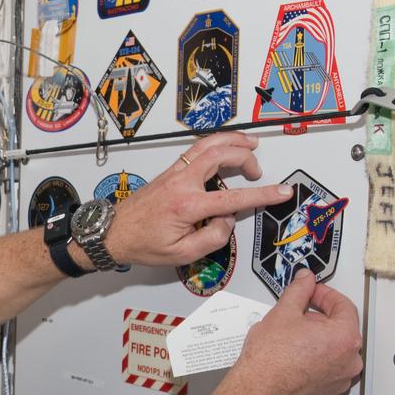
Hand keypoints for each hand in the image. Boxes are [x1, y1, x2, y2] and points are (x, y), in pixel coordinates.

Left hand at [105, 132, 293, 267]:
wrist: (112, 233)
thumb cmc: (142, 244)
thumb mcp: (182, 254)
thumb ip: (213, 238)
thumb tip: (228, 221)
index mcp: (186, 205)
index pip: (233, 198)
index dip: (262, 194)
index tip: (282, 191)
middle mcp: (180, 183)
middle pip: (220, 154)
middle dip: (246, 157)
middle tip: (258, 171)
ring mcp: (174, 173)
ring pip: (207, 144)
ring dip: (232, 140)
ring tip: (251, 143)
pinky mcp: (169, 171)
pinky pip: (196, 149)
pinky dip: (216, 143)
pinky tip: (226, 146)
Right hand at [220, 269, 363, 394]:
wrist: (257, 391)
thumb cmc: (269, 359)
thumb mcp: (283, 312)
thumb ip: (300, 291)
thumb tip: (306, 280)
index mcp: (345, 337)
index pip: (344, 306)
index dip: (325, 294)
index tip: (312, 292)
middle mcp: (349, 360)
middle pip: (341, 328)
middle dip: (320, 318)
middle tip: (298, 314)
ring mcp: (341, 379)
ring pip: (335, 349)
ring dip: (318, 339)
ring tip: (293, 336)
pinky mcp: (329, 392)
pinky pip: (328, 368)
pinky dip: (317, 359)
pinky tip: (295, 355)